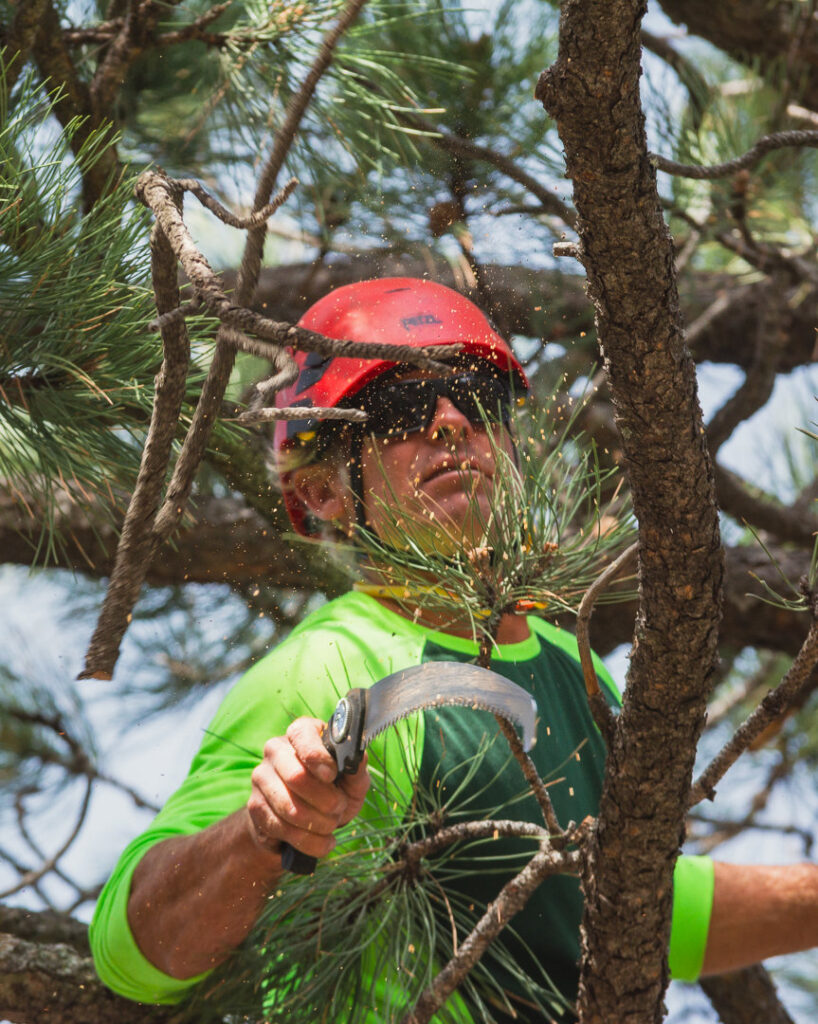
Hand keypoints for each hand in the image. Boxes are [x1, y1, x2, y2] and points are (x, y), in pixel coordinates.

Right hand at [246, 716, 369, 863]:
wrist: (305, 821)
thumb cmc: (332, 791)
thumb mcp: (351, 780)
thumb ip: (356, 768)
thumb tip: (358, 758)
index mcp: (301, 732)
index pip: (302, 735)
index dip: (318, 757)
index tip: (332, 775)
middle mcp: (276, 749)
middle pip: (296, 776)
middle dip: (326, 800)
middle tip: (339, 808)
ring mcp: (261, 777)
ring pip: (290, 807)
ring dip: (319, 823)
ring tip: (331, 824)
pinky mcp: (255, 806)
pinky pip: (282, 828)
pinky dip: (310, 841)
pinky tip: (322, 840)